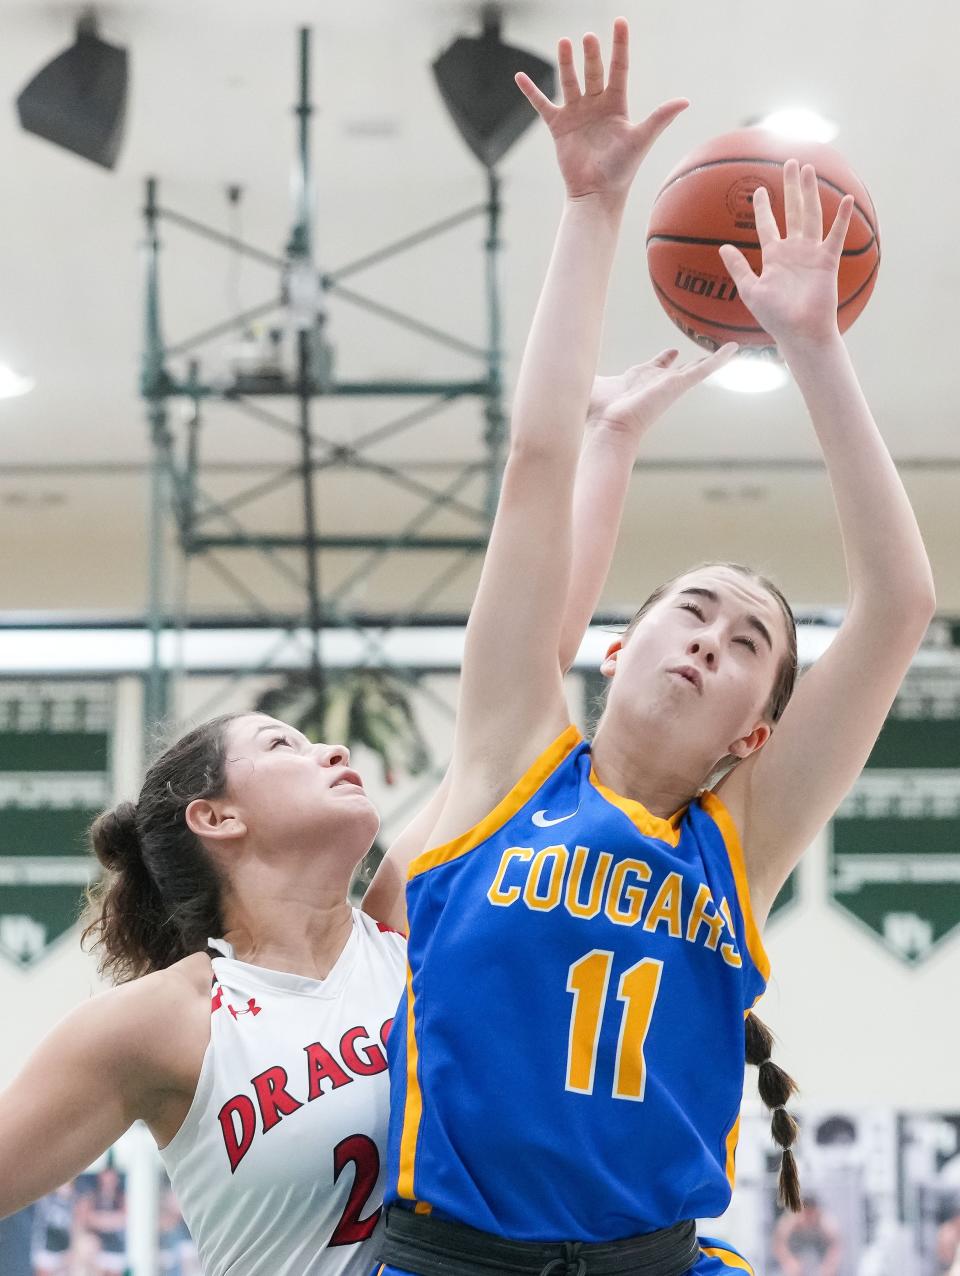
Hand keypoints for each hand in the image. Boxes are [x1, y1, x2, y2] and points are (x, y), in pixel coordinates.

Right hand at [516, 18, 687, 203]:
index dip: (620, 45)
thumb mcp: (641, 139)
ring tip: (564, 42)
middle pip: (594, 71)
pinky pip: (542, 104)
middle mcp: (596, 105)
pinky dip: (531, 91)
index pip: (619, 67)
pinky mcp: (558, 126)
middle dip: (592, 54)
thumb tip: (685, 101)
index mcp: (617, 105)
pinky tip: (519, 76)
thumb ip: (660, 117)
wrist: (596, 194)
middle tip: (589, 37)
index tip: (620, 22)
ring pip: (570, 81)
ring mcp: (577, 114)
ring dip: (566, 63)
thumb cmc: (621, 170)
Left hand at [586, 343, 737, 441]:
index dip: (662, 361)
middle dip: (689, 363)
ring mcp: (668, 386)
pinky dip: (720, 359)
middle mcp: (655, 385)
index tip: (671, 353)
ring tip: (732, 349)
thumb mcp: (587, 383)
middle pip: (677, 371)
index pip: (653, 370)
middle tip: (705, 354)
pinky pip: (704, 370)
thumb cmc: (594, 412)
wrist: (608, 429)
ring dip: (714, 361)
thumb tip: (554, 366)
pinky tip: (735, 349)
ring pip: (696, 370)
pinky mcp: (678, 386)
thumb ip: (577, 373)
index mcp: (636, 384)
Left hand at [719, 160, 853, 348]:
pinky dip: (841, 218)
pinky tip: (846, 199)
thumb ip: (738, 268)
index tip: (758, 190)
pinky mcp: (828, 261)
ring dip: (810, 193)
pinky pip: (836, 235)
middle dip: (791, 188)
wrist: (799, 332)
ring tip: (809, 169)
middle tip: (791, 163)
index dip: (762, 208)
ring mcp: (812, 254)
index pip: (767, 226)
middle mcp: (794, 251)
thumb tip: (722, 248)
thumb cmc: (774, 317)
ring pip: (811, 215)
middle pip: (792, 211)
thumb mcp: (750, 290)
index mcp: (774, 257)